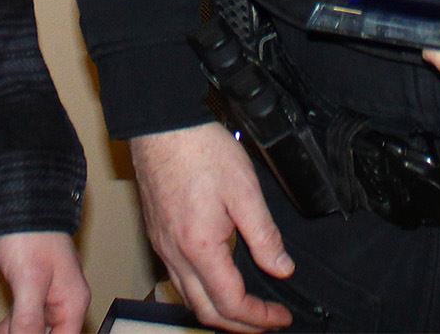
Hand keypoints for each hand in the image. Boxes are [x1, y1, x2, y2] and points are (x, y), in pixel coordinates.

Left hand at [0, 231, 88, 333]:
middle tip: (2, 333)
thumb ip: (29, 318)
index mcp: (72, 301)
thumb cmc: (30, 232)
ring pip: (32, 328)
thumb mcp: (29, 279)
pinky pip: (22, 317)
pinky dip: (8, 328)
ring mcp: (47, 295)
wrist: (16, 199)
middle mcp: (63, 301)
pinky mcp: (31, 289)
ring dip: (14, 333)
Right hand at [129, 123, 292, 332]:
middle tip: (267, 323)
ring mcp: (163, 245)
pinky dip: (202, 292)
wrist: (162, 126)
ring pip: (189, 297)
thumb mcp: (245, 191)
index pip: (231, 303)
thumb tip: (281, 268)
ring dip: (219, 311)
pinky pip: (178, 277)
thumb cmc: (200, 151)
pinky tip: (218, 279)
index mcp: (200, 248)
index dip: (260, 317)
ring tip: (246, 309)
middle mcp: (175, 254)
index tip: (281, 317)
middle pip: (206, 311)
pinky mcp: (158, 234)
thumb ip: (265, 236)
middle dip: (240, 326)